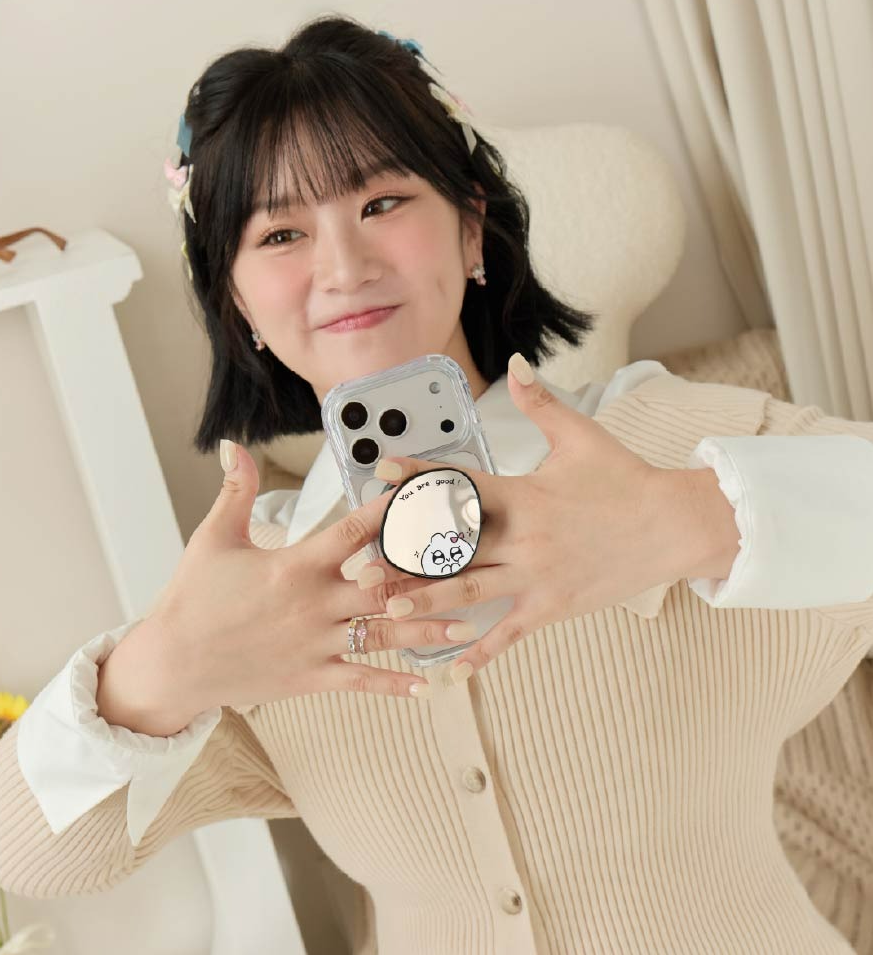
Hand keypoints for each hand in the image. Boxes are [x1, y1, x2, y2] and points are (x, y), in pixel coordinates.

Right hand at [136, 441, 482, 721]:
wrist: (174, 663)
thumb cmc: (193, 598)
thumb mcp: (213, 538)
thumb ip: (237, 491)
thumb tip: (236, 445)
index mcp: (296, 564)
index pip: (354, 532)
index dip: (392, 511)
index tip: (426, 495)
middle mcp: (315, 603)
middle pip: (384, 584)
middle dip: (428, 573)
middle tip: (472, 563)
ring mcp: (317, 643)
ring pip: (384, 633)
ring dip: (429, 630)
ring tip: (470, 626)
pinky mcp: (312, 677)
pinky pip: (361, 680)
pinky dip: (393, 682)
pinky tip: (426, 684)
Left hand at [346, 353, 700, 683]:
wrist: (675, 525)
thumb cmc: (625, 479)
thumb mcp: (582, 435)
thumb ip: (540, 402)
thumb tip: (516, 362)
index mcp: (524, 493)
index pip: (462, 482)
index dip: (419, 476)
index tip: (381, 472)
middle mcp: (524, 536)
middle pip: (453, 546)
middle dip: (402, 557)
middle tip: (357, 567)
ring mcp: (536, 575)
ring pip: (471, 592)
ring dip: (425, 604)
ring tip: (385, 614)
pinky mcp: (552, 606)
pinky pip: (508, 633)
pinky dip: (478, 653)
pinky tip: (446, 670)